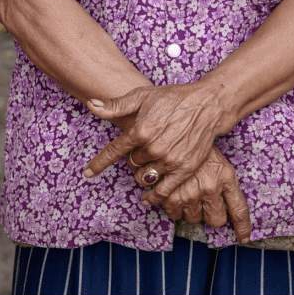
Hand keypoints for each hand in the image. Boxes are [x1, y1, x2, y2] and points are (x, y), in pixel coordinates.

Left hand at [82, 83, 230, 204]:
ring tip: (150, 162)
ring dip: (143, 173)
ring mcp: (169, 160)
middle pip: (131, 163)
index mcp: (140, 130)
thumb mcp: (142, 96)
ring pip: (144, 177)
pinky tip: (148, 198)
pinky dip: (154, 196)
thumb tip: (90, 105)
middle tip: (144, 145)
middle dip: (134, 156)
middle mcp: (153, 147)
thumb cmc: (173, 98)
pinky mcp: (184, 169)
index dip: (99, 163)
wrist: (206, 105)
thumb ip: (115, 105)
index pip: (113, 152)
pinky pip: (163, 191)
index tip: (87, 173)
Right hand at [160, 145, 251, 243]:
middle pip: (216, 220)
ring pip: (194, 218)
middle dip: (211, 216)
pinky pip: (174, 214)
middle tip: (205, 204)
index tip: (243, 237)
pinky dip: (173, 208)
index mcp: (226, 177)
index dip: (242, 227)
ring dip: (191, 210)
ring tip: (187, 193)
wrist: (174, 129)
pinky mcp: (172, 195)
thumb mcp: (218, 158)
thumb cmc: (198, 144)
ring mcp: (192, 193)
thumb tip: (225, 206)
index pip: (239, 210)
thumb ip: (223, 181)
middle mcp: (211, 188)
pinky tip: (172, 195)